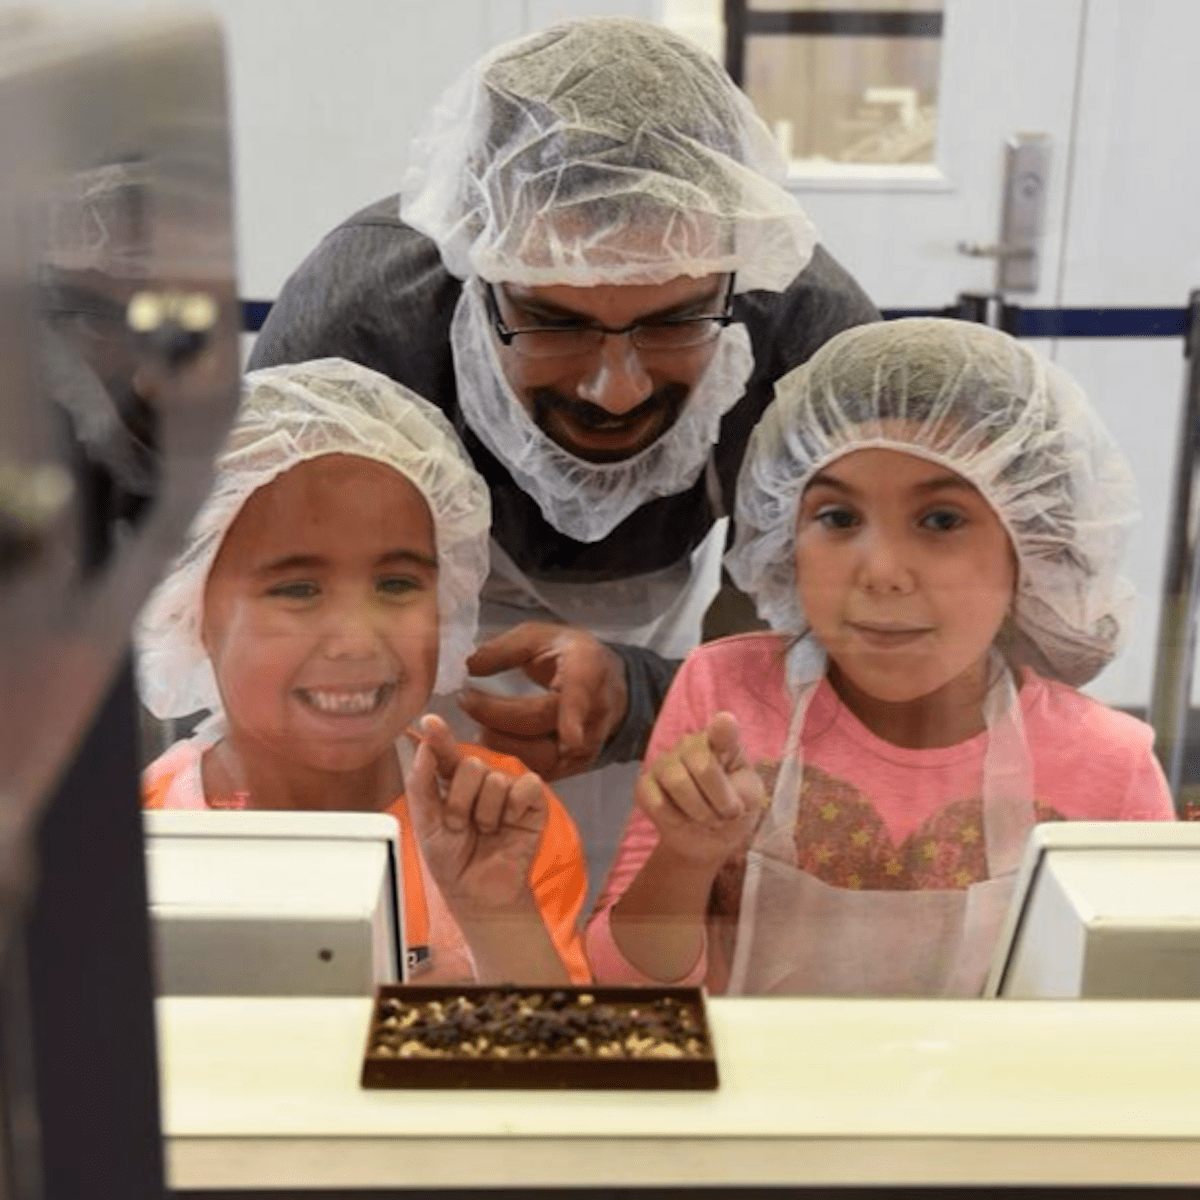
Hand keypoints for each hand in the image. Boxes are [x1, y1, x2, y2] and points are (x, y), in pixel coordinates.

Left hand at [404, 714, 546, 912]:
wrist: (478, 893)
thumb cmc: (452, 860)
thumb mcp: (426, 825)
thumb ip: (421, 784)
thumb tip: (422, 746)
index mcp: (452, 782)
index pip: (445, 752)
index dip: (439, 736)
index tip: (429, 722)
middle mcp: (481, 780)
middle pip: (471, 766)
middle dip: (461, 803)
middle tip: (461, 827)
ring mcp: (509, 788)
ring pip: (496, 779)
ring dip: (486, 814)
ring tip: (485, 831)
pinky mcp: (533, 801)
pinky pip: (526, 786)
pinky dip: (514, 808)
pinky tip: (509, 824)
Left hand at [459, 621, 627, 780]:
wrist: (606, 684)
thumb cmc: (567, 656)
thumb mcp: (540, 637)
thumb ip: (505, 648)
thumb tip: (470, 667)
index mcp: (589, 669)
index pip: (581, 694)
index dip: (574, 716)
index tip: (570, 738)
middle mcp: (595, 712)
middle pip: (543, 722)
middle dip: (499, 715)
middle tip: (467, 701)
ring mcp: (588, 743)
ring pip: (542, 756)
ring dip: (502, 742)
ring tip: (479, 724)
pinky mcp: (574, 766)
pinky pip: (540, 771)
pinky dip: (512, 760)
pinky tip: (494, 743)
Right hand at [636, 712, 763, 867]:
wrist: (708, 841)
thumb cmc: (732, 810)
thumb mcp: (750, 800)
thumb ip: (742, 787)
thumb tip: (723, 781)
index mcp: (720, 744)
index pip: (722, 730)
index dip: (723, 727)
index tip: (726, 722)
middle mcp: (689, 745)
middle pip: (703, 765)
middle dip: (719, 799)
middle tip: (726, 815)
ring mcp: (664, 763)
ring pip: (677, 782)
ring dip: (699, 811)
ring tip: (708, 820)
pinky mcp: (644, 785)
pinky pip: (657, 802)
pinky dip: (675, 820)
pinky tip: (683, 820)